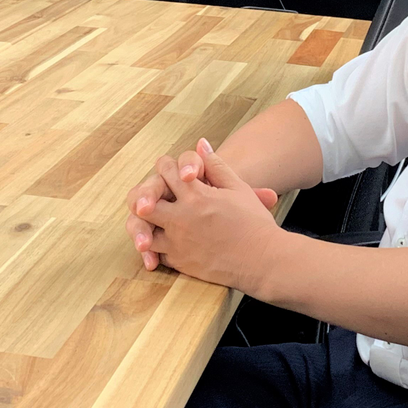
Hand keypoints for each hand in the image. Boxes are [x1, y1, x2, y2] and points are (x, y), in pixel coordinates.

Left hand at [133, 140, 283, 292]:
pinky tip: (169, 240)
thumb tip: (201, 144)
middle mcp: (181, 218)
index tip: (172, 171)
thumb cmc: (254, 223)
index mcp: (196, 195)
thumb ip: (216, 165)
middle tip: (156, 195)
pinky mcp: (180, 263)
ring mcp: (178, 242)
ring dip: (148, 223)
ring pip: (144, 230)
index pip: (165, 170)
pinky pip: (157, 252)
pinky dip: (159, 246)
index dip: (167, 167)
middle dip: (148, 194)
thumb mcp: (238, 188)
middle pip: (145, 200)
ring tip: (157, 220)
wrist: (263, 260)